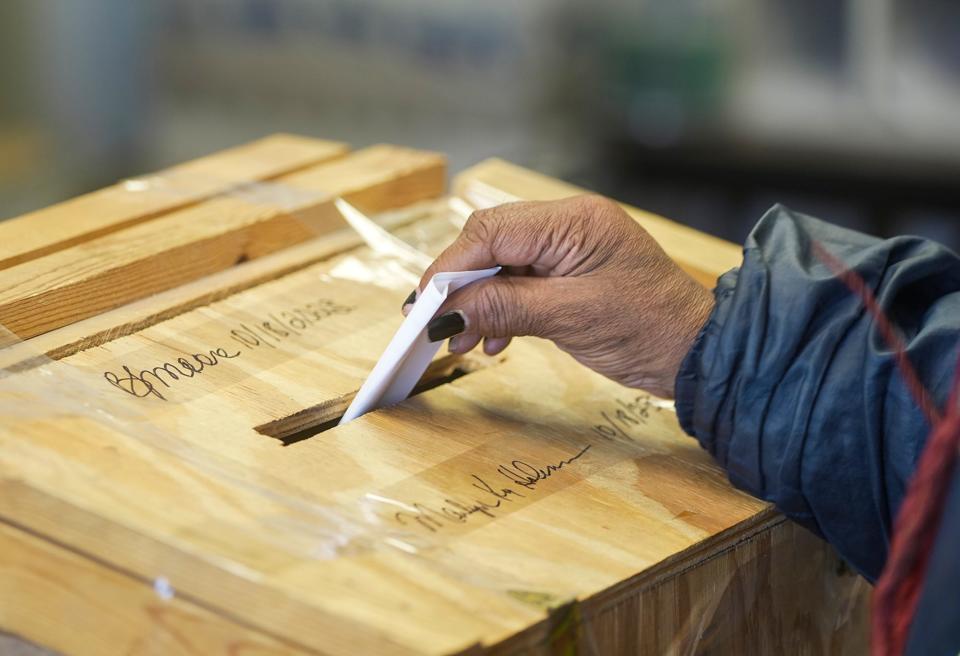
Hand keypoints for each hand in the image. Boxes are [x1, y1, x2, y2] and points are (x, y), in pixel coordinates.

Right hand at [405, 195, 714, 397]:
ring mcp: (570, 248)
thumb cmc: (648, 330)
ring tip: (461, 342)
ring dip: (477, 301)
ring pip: (501, 264)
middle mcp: (568, 225)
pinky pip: (520, 282)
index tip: (424, 305)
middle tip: (436, 325)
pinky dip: (500, 309)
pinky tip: (493, 341)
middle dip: (460, 284)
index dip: (450, 266)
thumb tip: (445, 315)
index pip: (491, 231)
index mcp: (573, 222)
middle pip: (490, 242)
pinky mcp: (570, 272)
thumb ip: (503, 309)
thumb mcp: (569, 319)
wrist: (697, 353)